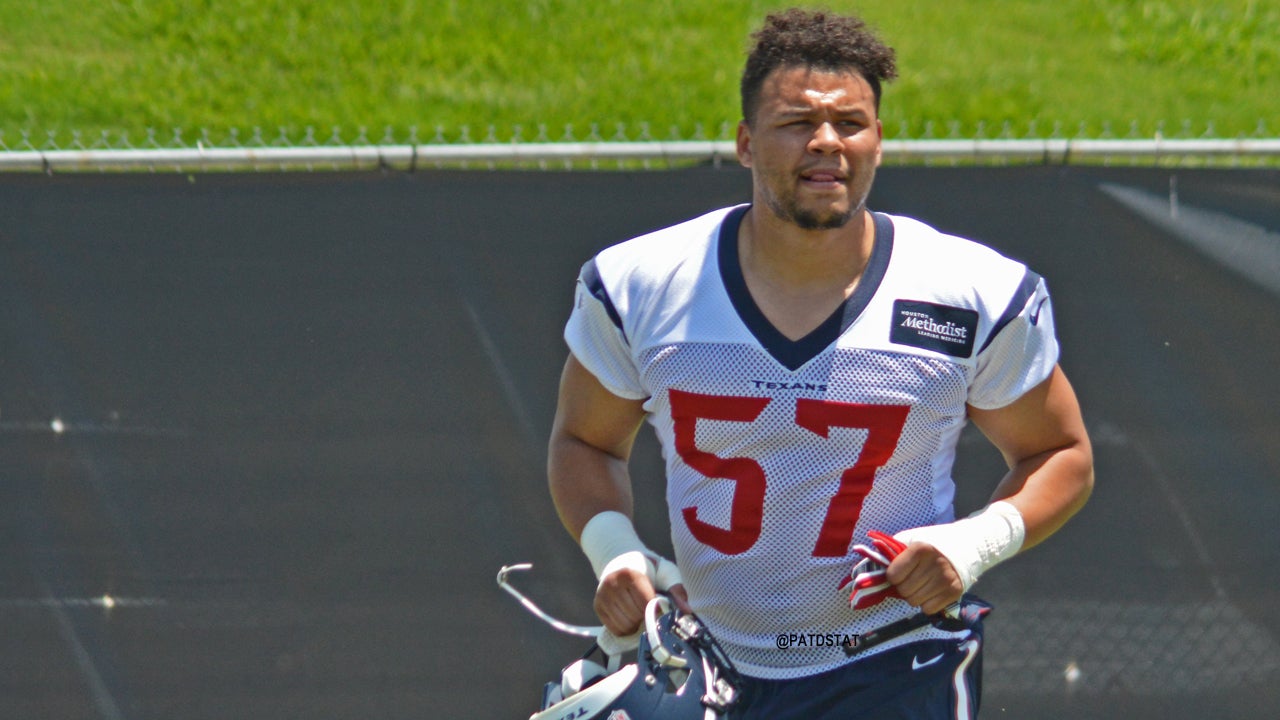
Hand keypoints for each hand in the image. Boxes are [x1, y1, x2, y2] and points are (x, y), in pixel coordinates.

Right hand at [594, 568, 690, 635]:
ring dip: (636, 625)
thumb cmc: (649, 570)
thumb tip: (687, 611)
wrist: (623, 561)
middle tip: (650, 610)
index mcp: (630, 574)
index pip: (645, 603)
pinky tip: (631, 618)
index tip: (660, 606)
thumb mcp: (665, 573)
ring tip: (640, 614)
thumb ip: (676, 591)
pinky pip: (614, 629)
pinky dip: (626, 629)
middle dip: (646, 617)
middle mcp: (612, 583)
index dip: (655, 609)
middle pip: (635, 615)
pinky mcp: (597, 606)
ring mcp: (602, 595)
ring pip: (625, 624)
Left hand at [841, 530, 961, 615]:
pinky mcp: (955, 592)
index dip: (893, 577)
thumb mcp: (910, 540)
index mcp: (920, 549)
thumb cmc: (931, 543)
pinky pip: (929, 609)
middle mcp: (934, 564)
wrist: (966, 546)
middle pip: (904, 591)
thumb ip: (890, 553)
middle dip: (903, 588)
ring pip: (915, 602)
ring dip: (914, 596)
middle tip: (912, 579)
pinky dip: (927, 603)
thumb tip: (861, 571)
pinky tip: (932, 591)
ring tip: (923, 584)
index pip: (893, 575)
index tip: (898, 573)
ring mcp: (946, 579)